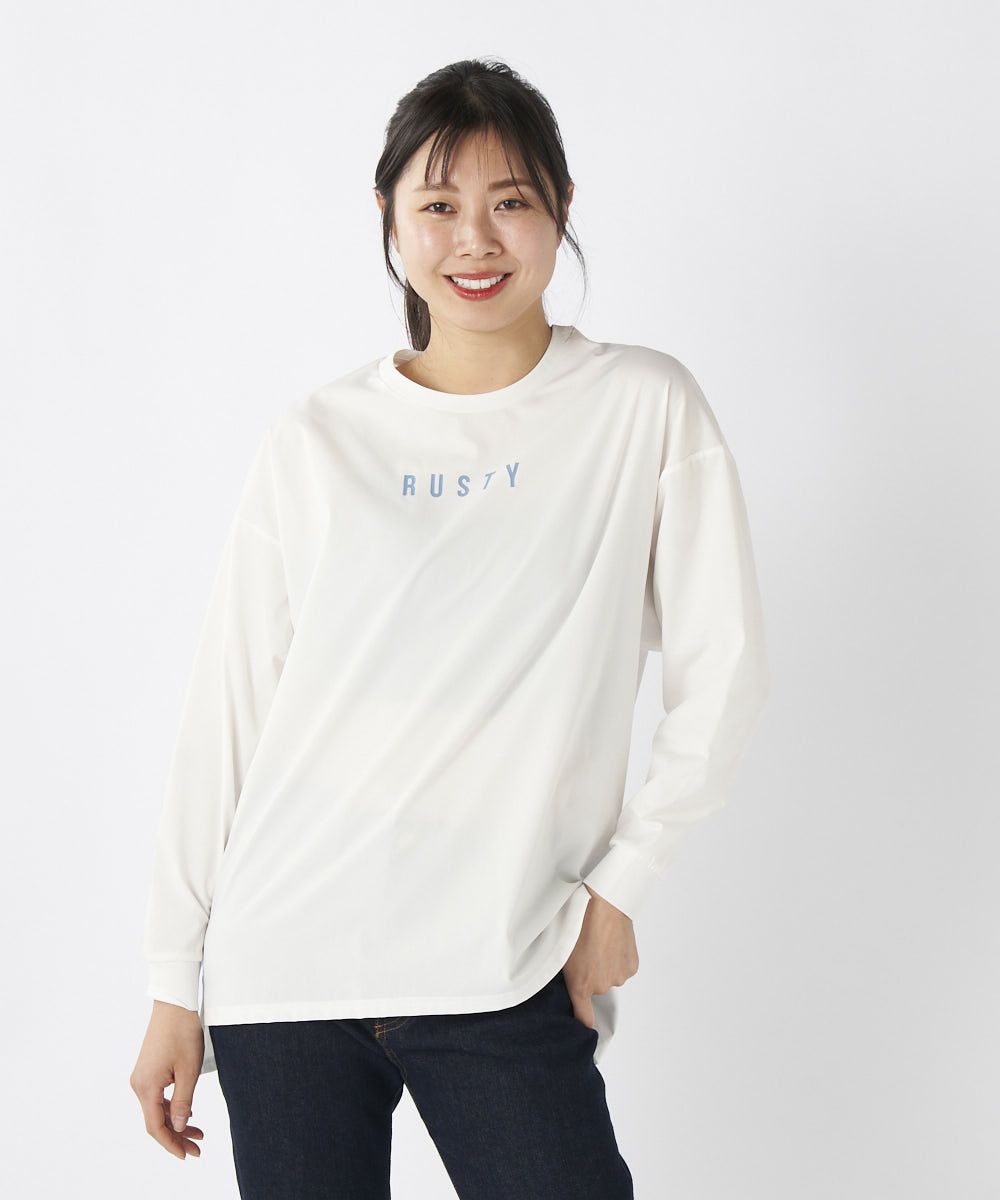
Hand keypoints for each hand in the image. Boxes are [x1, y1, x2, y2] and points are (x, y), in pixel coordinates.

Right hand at [130, 1001, 205, 1158]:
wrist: (174, 1003)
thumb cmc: (182, 1032)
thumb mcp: (189, 1069)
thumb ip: (182, 1101)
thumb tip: (177, 1128)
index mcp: (146, 1087)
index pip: (156, 1127)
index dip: (171, 1144)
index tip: (187, 1155)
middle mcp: (139, 1084)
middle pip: (155, 1120)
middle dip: (176, 1137)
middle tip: (197, 1148)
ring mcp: (142, 1076)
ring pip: (156, 1109)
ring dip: (175, 1122)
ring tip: (197, 1133)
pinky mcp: (148, 1069)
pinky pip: (157, 1096)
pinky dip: (171, 1108)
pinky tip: (187, 1113)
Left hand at [562, 884, 638, 1030]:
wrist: (604, 902)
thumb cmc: (578, 920)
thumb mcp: (561, 948)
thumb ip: (566, 972)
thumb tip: (567, 979)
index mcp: (580, 984)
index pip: (584, 1018)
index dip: (582, 1024)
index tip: (582, 1031)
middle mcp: (601, 986)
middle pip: (596, 989)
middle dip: (592, 975)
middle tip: (587, 952)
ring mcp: (618, 977)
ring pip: (611, 977)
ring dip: (606, 966)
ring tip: (600, 942)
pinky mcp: (632, 967)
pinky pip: (623, 968)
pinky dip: (619, 959)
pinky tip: (613, 942)